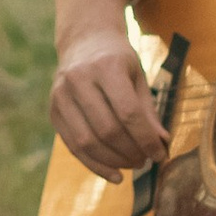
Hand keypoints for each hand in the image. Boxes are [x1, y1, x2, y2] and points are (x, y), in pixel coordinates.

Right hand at [46, 0, 166, 178]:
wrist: (84, 41)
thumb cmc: (117, 60)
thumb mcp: (138, 76)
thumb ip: (148, 111)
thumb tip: (162, 144)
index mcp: (106, 66)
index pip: (128, 112)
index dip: (146, 138)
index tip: (160, 154)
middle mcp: (78, 79)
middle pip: (107, 129)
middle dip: (131, 152)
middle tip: (146, 161)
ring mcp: (60, 95)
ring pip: (87, 142)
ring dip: (114, 161)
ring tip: (133, 164)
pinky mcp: (53, 111)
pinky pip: (73, 147)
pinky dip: (95, 165)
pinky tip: (114, 174)